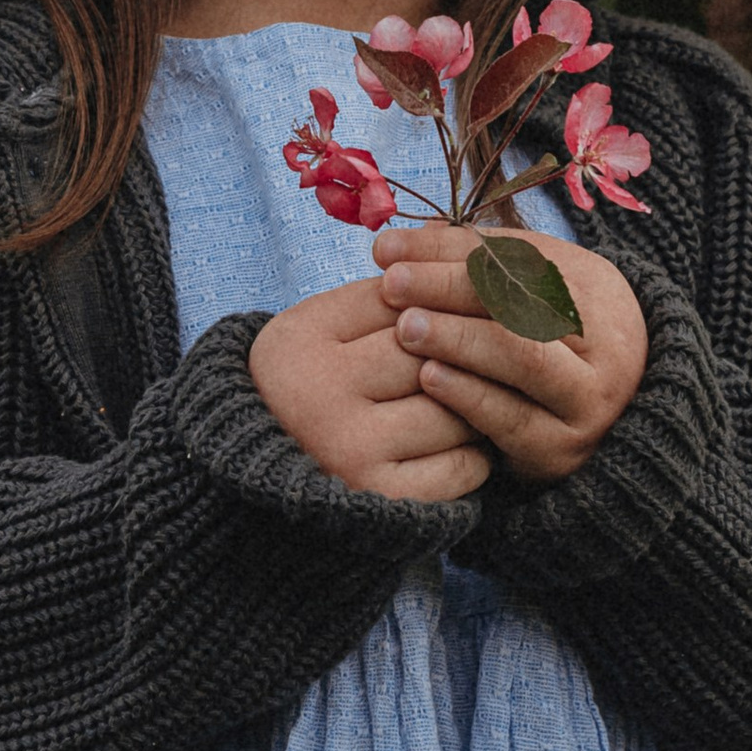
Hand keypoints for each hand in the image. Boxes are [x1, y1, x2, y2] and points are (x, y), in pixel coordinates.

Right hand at [250, 275, 490, 503]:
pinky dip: (476, 453)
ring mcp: (350, 451)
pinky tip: (464, 444)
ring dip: (479, 401)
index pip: (399, 301)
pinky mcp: (382, 498)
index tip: (460, 306)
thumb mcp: (318, 329)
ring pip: (455, 408)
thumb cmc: (305, 386)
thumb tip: (452, 252)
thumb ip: (378, 296)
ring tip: (479, 395)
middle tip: (493, 347)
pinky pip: (462, 466)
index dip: (438, 300)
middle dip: (466, 347)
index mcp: (302, 340)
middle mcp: (320, 395)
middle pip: (430, 351)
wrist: (258, 478)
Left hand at [370, 218, 647, 484]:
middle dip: (450, 289)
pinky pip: (512, 419)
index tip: (391, 249)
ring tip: (406, 327)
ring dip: (458, 339)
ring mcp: (587, 403)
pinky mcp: (562, 452)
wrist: (607, 422)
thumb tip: (399, 246)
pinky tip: (429, 375)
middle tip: (393, 284)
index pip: (519, 259)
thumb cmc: (548, 342)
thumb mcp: (525, 292)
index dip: (451, 252)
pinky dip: (468, 394)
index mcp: (596, 291)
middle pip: (524, 305)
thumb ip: (471, 264)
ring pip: (525, 360)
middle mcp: (604, 346)